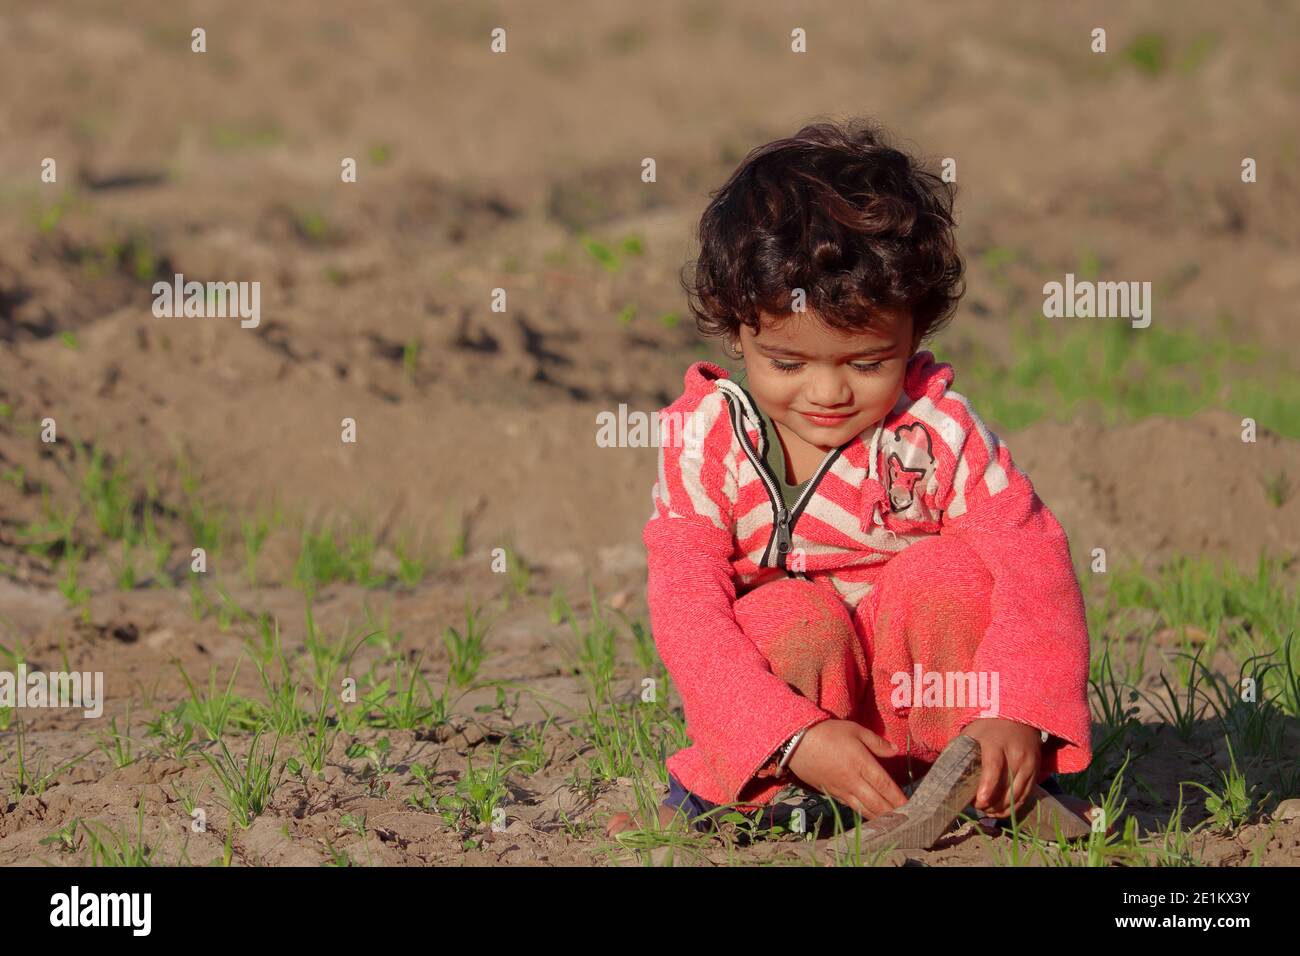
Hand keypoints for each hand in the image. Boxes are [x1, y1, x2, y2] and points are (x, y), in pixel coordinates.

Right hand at [786, 720, 907, 819]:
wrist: (796, 742)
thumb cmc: (827, 732)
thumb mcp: (854, 730)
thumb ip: (876, 742)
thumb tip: (895, 751)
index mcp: (862, 763)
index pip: (885, 785)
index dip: (899, 798)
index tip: (911, 806)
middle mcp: (853, 780)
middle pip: (877, 803)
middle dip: (893, 812)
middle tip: (907, 818)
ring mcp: (841, 789)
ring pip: (864, 809)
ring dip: (880, 817)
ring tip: (893, 822)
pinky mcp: (831, 793)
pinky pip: (851, 807)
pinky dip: (863, 814)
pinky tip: (870, 816)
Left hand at [961, 718, 1041, 816]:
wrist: (1018, 718)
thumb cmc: (988, 728)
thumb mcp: (971, 733)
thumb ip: (958, 751)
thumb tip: (942, 772)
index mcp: (996, 744)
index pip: (994, 767)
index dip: (988, 786)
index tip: (980, 801)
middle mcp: (1016, 754)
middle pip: (1006, 786)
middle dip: (992, 803)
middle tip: (977, 807)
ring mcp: (1029, 764)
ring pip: (1017, 794)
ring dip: (1002, 808)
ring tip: (988, 811)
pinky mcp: (1036, 771)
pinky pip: (1026, 795)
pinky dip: (1014, 806)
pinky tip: (1001, 810)